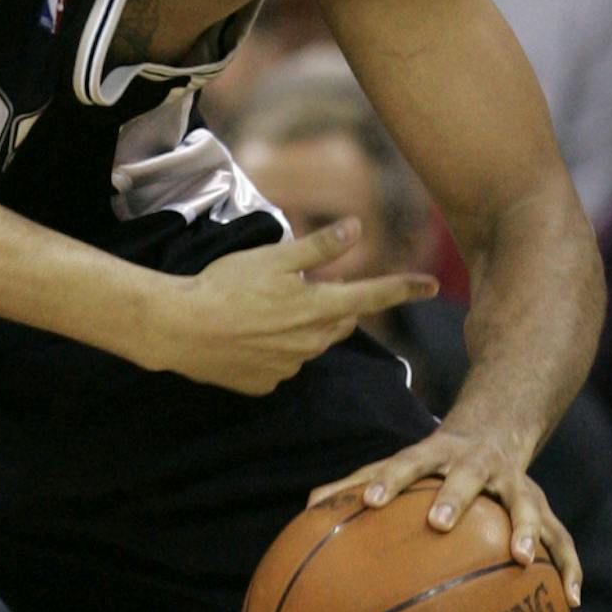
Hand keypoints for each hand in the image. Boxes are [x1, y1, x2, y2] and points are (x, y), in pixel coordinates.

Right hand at [132, 220, 434, 395]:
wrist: (179, 328)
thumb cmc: (224, 286)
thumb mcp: (273, 257)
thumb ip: (318, 247)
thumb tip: (357, 228)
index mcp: (318, 307)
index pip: (373, 294)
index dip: (405, 287)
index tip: (433, 284)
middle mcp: (311, 342)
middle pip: (341, 320)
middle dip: (336, 304)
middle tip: (307, 286)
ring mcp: (289, 367)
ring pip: (310, 342)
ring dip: (300, 326)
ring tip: (261, 309)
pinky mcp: (265, 383)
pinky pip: (281, 364)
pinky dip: (272, 349)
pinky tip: (245, 335)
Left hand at [309, 425, 583, 604]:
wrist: (498, 427)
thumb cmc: (433, 460)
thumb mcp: (400, 464)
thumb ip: (355, 483)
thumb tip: (306, 507)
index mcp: (436, 454)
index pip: (406, 463)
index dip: (389, 480)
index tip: (371, 500)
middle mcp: (478, 465)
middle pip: (467, 477)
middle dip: (454, 496)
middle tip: (439, 522)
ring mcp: (515, 484)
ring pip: (527, 505)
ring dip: (526, 529)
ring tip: (523, 561)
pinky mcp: (543, 506)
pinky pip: (563, 539)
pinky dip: (569, 569)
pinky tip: (569, 603)